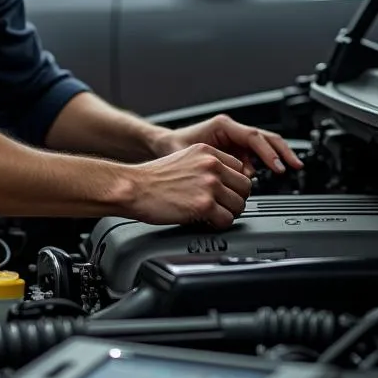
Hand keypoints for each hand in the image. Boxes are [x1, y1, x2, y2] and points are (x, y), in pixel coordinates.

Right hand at [127, 144, 251, 228]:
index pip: (240, 168)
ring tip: (212, 215)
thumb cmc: (152, 178)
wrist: (133, 187)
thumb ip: (206, 166)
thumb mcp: (184, 159)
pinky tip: (206, 222)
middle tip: (221, 207)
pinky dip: (218, 225)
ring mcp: (210, 184)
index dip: (234, 184)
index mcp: (207, 151)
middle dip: (235, 199)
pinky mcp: (205, 204)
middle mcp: (211, 165)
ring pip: (239, 205)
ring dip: (228, 214)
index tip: (226, 192)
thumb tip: (225, 182)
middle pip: (245, 187)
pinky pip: (227, 220)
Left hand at [156, 115, 303, 178]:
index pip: (253, 136)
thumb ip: (214, 162)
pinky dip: (262, 165)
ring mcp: (234, 139)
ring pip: (263, 146)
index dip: (268, 152)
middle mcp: (231, 130)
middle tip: (295, 166)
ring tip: (285, 171)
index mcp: (223, 125)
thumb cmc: (172, 146)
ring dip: (275, 158)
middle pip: (265, 138)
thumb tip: (241, 174)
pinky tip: (261, 177)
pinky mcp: (234, 149)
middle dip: (282, 151)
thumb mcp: (189, 153)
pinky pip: (254, 155)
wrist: (163, 145)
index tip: (277, 166)